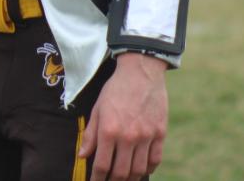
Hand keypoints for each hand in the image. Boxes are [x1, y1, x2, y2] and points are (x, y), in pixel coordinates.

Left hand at [80, 52, 167, 180]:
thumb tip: (83, 156)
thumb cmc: (116, 89)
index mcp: (109, 130)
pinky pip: (155, 159)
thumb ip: (91, 134)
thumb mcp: (98, 108)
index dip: (98, 178)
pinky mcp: (160, 133)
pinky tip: (142, 169)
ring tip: (125, 179)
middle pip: (122, 172)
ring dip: (131, 178)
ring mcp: (146, 136)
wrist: (141, 72)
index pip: (102, 165)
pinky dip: (148, 168)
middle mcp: (128, 137)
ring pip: (139, 170)